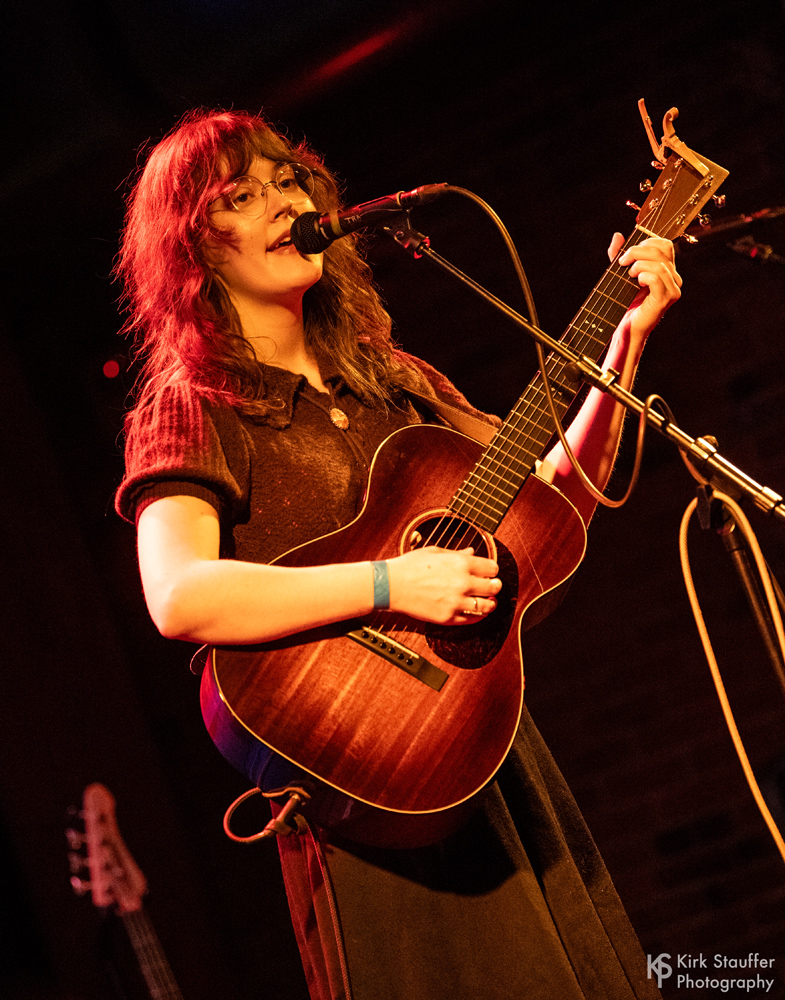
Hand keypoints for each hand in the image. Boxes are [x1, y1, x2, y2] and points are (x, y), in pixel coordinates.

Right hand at [386, 546, 501, 624]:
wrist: (391, 585)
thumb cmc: (410, 566)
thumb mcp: (435, 552)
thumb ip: (457, 553)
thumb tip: (471, 552)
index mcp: (460, 563)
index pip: (492, 568)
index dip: (492, 570)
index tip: (489, 572)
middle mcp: (462, 582)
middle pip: (493, 587)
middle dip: (494, 586)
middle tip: (493, 586)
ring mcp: (456, 601)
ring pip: (487, 606)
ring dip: (490, 603)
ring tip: (488, 601)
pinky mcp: (448, 617)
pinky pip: (472, 620)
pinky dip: (478, 616)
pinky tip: (476, 611)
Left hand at [608, 233, 681, 347]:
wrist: (626, 326)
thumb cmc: (625, 302)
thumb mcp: (620, 273)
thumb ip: (619, 254)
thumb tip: (617, 236)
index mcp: (668, 270)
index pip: (665, 244)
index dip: (645, 243)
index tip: (627, 254)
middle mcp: (674, 278)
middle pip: (661, 250)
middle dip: (637, 251)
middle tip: (623, 263)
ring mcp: (672, 289)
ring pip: (659, 264)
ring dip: (639, 265)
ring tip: (629, 275)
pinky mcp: (665, 299)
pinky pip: (657, 278)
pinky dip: (643, 276)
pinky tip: (636, 282)